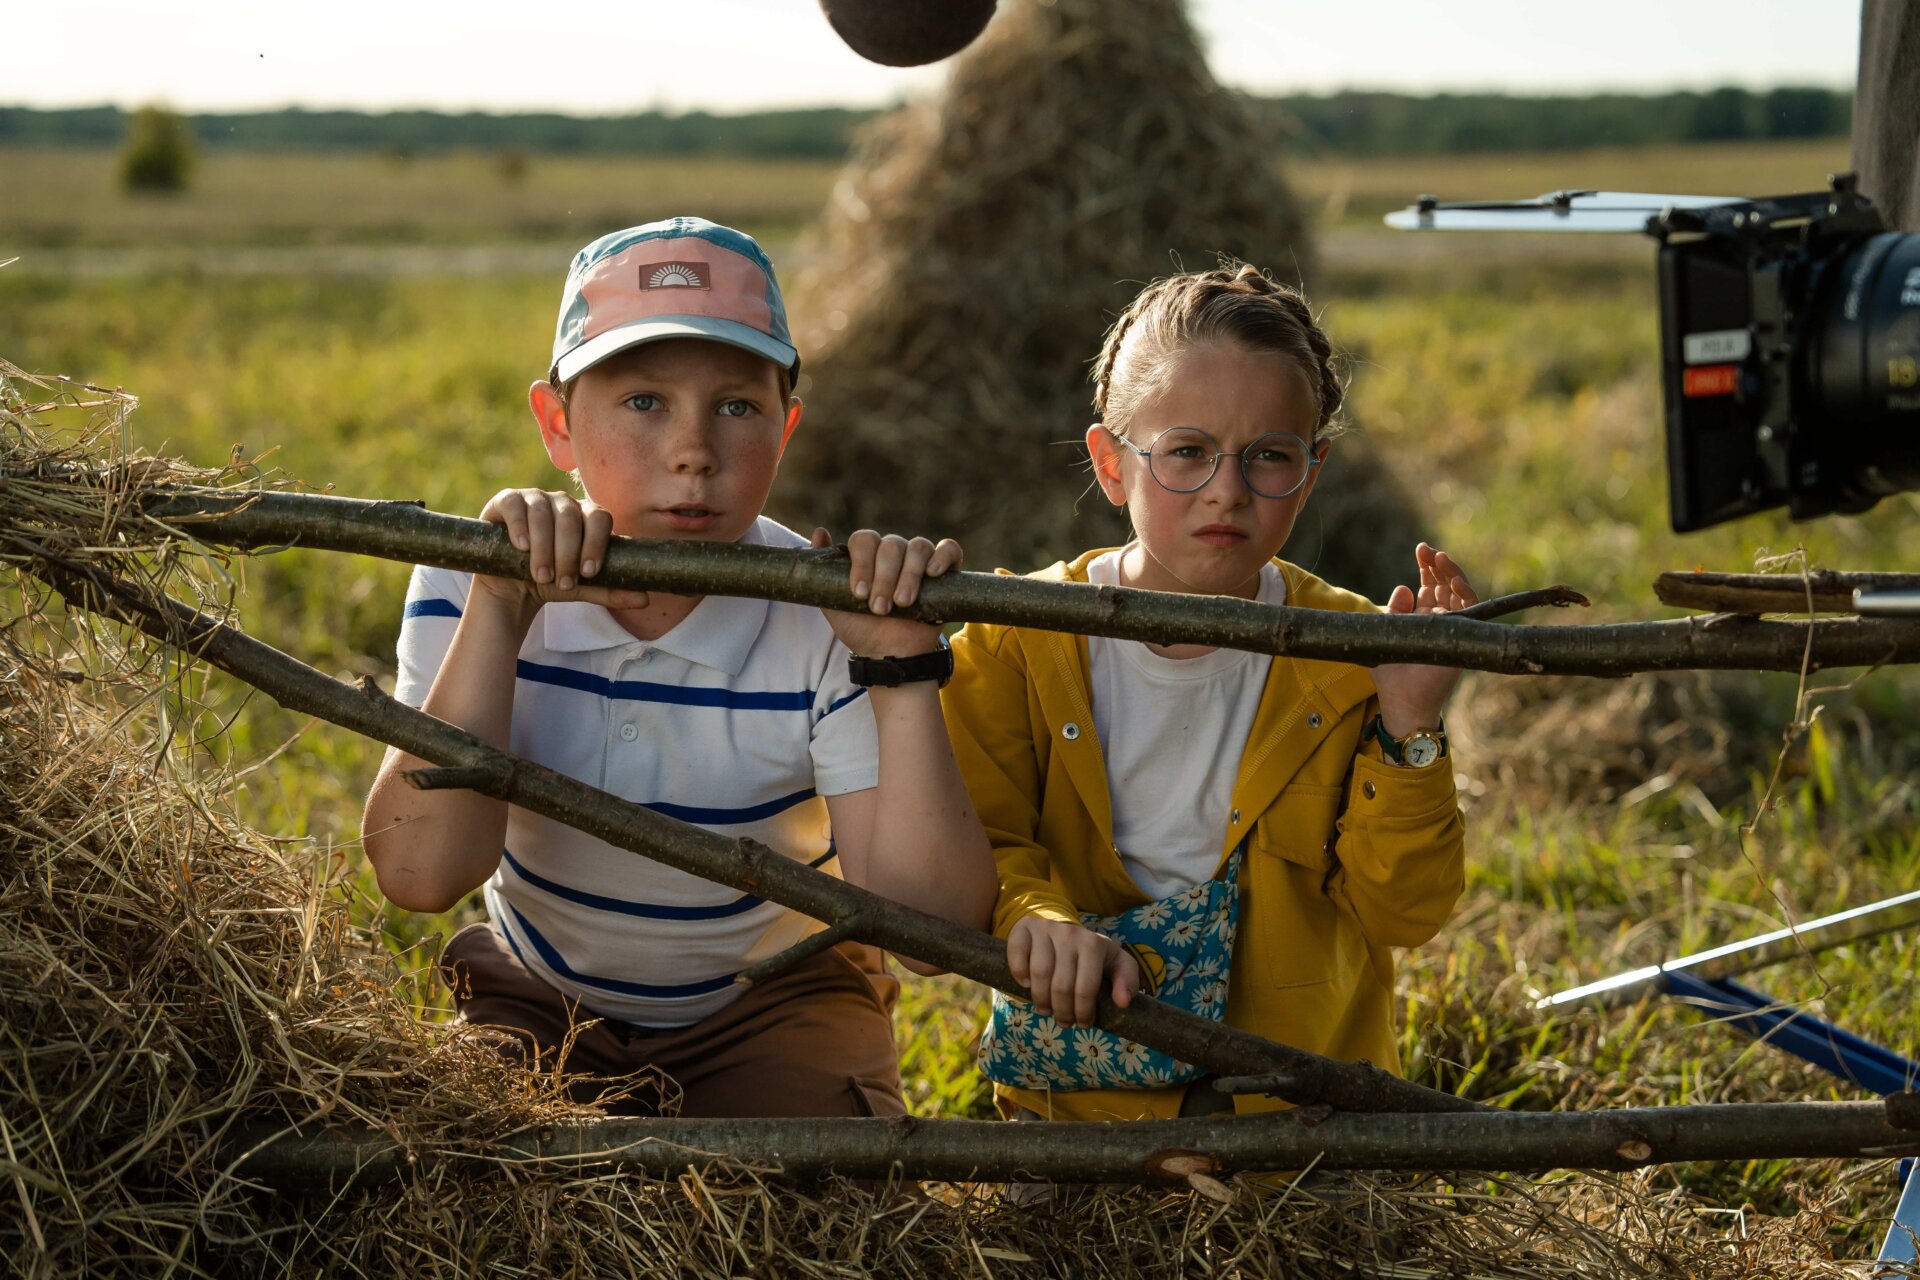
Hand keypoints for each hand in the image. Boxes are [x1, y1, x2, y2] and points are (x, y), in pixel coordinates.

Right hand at [473, 488, 650, 619]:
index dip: (596, 543)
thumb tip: (645, 599)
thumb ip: (610, 590)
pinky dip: (520, 525)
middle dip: (568, 553)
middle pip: (571, 517)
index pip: (600, 518)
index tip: (589, 572)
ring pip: (543, 513)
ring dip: (544, 548)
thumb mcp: (581, 588)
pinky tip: (522, 547)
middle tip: (563, 582)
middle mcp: (562, 502)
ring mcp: (534, 498)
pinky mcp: (506, 501)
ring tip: (542, 576)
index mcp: (585, 516)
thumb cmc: (552, 580)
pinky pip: (515, 505)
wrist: (511, 586)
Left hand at [813, 527, 962, 659]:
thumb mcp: (833, 604)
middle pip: (891, 544)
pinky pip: (949, 549)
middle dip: (884, 578)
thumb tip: (819, 532)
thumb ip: (822, 573)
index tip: (859, 594)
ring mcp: (920, 560)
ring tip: (903, 603)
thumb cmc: (861, 629)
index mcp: (868, 556)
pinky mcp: (945, 572)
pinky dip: (942, 556)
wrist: (890, 656)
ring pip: (918, 547)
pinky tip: (932, 573)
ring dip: (909, 575)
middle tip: (880, 608)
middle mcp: (894, 552)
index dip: (862, 563)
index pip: (864, 540)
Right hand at [1006, 916, 1140, 1026]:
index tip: (1083, 1024)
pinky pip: (1017, 952)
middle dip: (1062, 1012)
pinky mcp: (1025, 928)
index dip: (1083, 1012)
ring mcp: (1045, 929)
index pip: (1086, 988)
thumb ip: (1128, 981)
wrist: (1066, 930)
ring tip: (1045, 1010)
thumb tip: (1123, 1002)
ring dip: (1041, 1000)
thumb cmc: (1094, 955)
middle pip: (1061, 985)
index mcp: (1094, 944)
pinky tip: (1026, 984)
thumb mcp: (1117, 964)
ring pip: (1039, 973)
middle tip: (1064, 1022)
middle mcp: (1070, 933)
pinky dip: (1019, 972)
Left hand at [1372, 542, 1478, 735]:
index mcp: (1423, 619)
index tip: (1421, 549)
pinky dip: (1464, 594)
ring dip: (1452, 574)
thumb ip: (1395, 610)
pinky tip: (1454, 579)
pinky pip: (1471, 612)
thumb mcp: (1388, 633)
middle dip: (1438, 566)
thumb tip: (1403, 587)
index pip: (1429, 587)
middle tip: (1427, 549)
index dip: (1427, 568)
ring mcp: (1455, 629)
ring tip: (1439, 557)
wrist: (1402, 701)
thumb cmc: (1391, 674)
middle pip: (1445, 586)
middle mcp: (1442, 621)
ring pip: (1460, 594)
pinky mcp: (1464, 640)